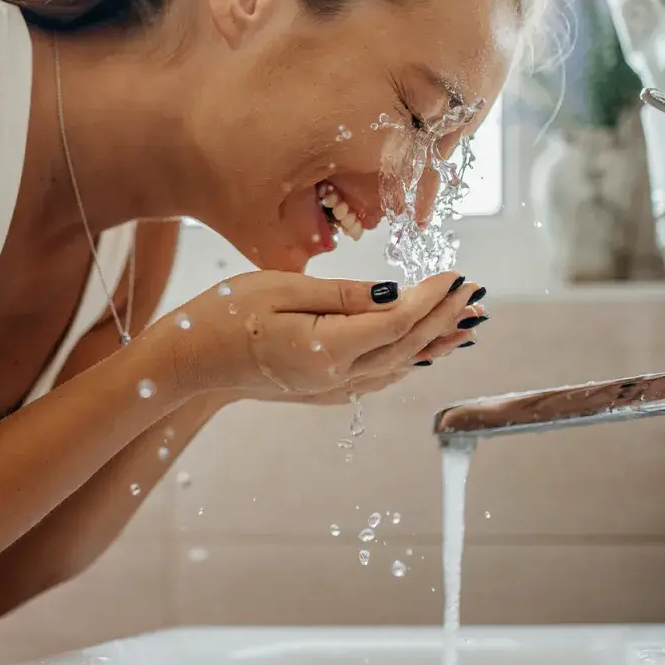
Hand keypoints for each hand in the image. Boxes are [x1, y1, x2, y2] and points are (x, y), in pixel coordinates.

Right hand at [159, 271, 483, 398]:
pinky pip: (379, 376)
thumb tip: (393, 295)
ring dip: (436, 342)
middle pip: (407, 346)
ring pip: (399, 365)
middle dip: (445, 318)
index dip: (433, 298)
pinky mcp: (322, 390)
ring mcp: (330, 389)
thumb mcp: (281, 288)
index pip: (398, 321)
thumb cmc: (224, 314)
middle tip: (476, 294)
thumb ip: (342, 294)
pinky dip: (409, 358)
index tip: (456, 274)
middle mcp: (336, 377)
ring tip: (468, 324)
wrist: (187, 362)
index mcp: (327, 349)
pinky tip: (423, 349)